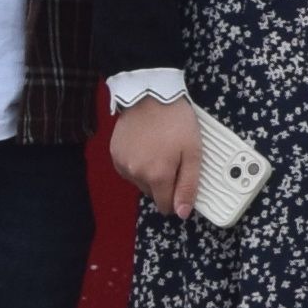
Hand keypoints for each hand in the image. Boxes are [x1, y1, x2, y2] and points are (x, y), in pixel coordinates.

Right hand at [106, 97, 207, 215]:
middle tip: (173, 158)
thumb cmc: (175, 121)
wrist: (150, 94)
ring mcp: (123, 164)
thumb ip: (188, 186)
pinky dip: (136, 162)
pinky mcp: (115, 154)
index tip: (181, 181)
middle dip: (164, 182)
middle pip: (153, 193)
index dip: (176, 197)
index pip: (165, 206)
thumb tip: (182, 213)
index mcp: (157, 176)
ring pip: (140, 181)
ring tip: (158, 148)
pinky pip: (128, 169)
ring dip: (149, 172)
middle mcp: (136, 174)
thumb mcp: (193, 153)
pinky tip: (145, 146)